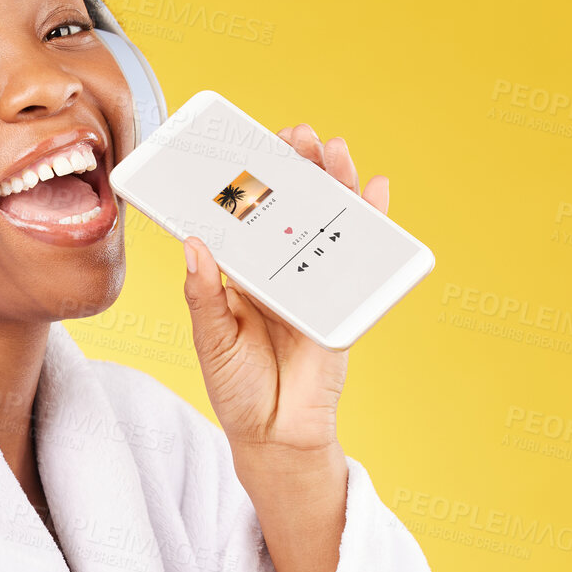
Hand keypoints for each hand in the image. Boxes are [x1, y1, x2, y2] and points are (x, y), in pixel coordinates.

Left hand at [182, 124, 389, 459]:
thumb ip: (205, 295)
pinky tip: (375, 190)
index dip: (248, 181)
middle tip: (294, 135)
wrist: (275, 436)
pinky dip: (372, 223)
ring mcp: (312, 283)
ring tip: (332, 149)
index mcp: (241, 275)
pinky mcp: (343, 302)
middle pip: (291, 210)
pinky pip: (360, 257)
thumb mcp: (211, 338)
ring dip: (333, 184)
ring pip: (326, 224)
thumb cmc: (236, 387)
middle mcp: (278, 271)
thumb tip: (195, 245)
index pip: (245, 218)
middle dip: (296, 169)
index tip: (244, 144)